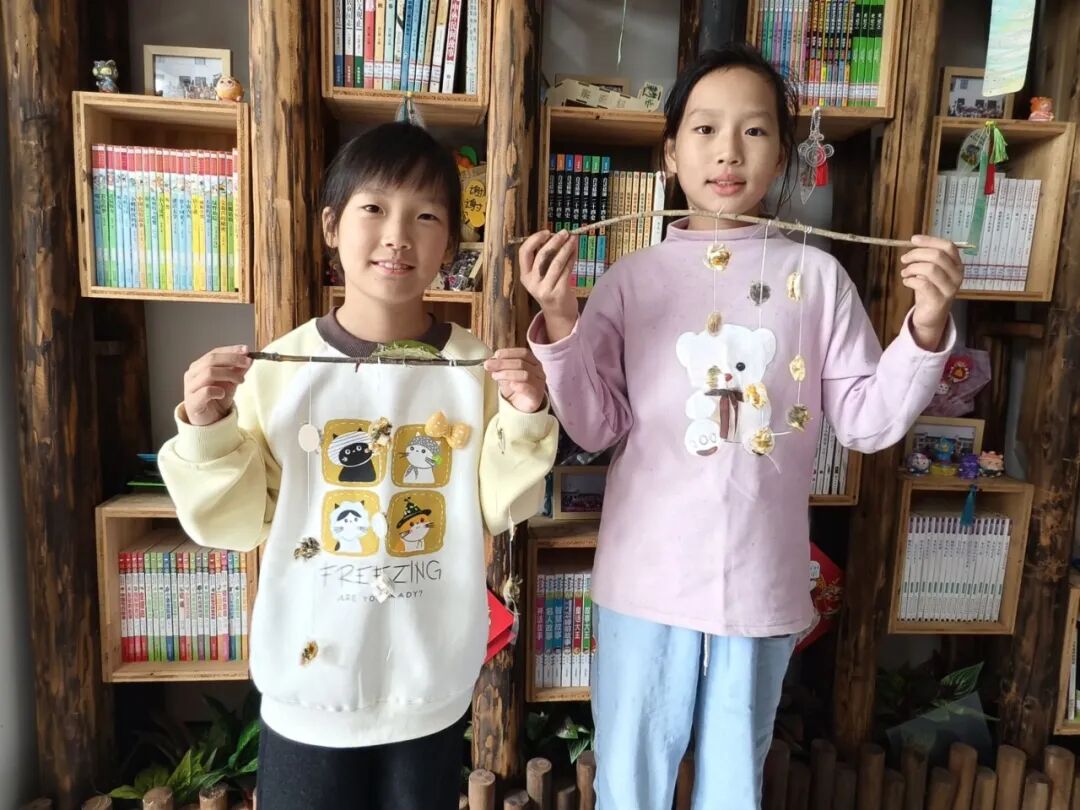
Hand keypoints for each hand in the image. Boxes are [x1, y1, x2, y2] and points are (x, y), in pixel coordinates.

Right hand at [182, 344, 252, 426]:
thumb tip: (249, 357)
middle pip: (211, 360)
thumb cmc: (217, 400)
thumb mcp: (231, 382)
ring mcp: (190, 388)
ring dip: (229, 374)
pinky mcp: (192, 402)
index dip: (231, 350)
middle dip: (232, 359)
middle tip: (247, 363)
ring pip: (209, 373)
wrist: (210, 422)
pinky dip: (217, 390)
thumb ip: (238, 370)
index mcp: (199, 366)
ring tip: (240, 381)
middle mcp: (192, 374)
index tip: (246, 350)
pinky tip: (223, 394)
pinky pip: (205, 391)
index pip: (214, 353)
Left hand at [484, 348, 546, 413]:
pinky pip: (530, 389)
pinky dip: (520, 386)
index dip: (509, 353)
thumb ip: (501, 367)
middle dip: (503, 363)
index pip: (524, 353)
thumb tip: (490, 361)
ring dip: (507, 374)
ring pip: (525, 375)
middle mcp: (538, 371)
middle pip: (522, 363)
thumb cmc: (516, 387)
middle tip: (489, 365)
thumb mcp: (507, 374)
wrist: (523, 406)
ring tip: (495, 376)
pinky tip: (511, 385)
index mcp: (533, 362)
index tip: (496, 355)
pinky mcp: (536, 396)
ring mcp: (539, 383)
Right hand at [519, 229, 578, 341]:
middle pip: (541, 256)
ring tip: (573, 239)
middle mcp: (532, 282)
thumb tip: (557, 236)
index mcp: (525, 276)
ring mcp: (544, 289)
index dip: (535, 240)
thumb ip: (545, 259)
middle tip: (565, 232)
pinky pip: (566, 271)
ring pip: (555, 263)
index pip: (524, 253)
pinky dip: (571, 258)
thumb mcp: (542, 276)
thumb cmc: (551, 290)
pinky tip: (575, 251)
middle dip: (554, 242)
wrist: (558, 315)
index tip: (547, 232)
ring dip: (565, 248)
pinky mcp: (558, 292)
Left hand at [900, 234, 963, 350]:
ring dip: (912, 268)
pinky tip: (906, 282)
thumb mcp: (930, 272)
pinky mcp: (939, 301)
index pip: (948, 246)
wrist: (931, 316)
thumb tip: (915, 242)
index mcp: (957, 265)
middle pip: (938, 256)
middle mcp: (957, 276)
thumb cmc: (930, 290)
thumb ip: (927, 258)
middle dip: (917, 254)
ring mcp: (950, 289)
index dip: (930, 240)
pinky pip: (923, 284)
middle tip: (904, 259)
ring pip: (931, 269)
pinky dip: (910, 280)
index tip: (913, 239)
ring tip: (905, 272)